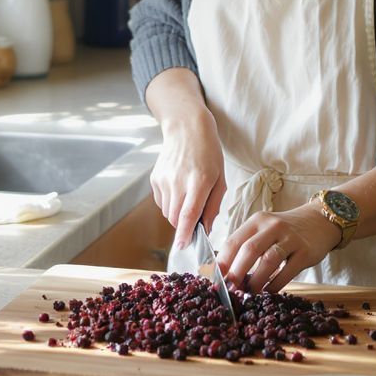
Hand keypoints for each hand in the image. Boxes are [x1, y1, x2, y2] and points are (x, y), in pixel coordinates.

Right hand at [150, 107, 225, 250]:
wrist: (186, 128)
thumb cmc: (208, 153)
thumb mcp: (220, 178)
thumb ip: (213, 205)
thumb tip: (205, 228)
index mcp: (199, 181)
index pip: (188, 214)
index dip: (184, 233)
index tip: (182, 247)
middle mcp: (178, 181)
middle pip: (175, 218)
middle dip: (183, 226)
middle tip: (195, 218)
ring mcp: (163, 179)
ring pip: (167, 212)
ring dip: (177, 214)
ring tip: (188, 196)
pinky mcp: (155, 178)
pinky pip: (162, 202)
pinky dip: (170, 203)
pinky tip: (178, 188)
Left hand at [216, 201, 341, 293]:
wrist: (318, 221)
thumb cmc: (283, 231)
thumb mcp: (263, 230)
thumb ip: (246, 246)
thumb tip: (224, 273)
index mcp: (256, 221)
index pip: (233, 241)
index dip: (222, 262)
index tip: (215, 280)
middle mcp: (272, 226)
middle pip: (249, 250)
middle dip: (236, 272)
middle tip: (230, 290)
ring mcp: (290, 238)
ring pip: (268, 261)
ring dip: (256, 281)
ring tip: (249, 293)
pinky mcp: (305, 252)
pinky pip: (287, 272)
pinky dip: (275, 285)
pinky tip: (268, 292)